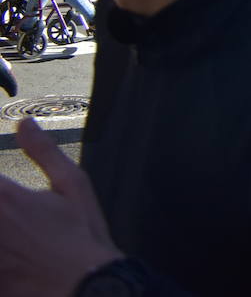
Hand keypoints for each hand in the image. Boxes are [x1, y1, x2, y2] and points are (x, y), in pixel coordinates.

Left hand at [0, 119, 122, 295]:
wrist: (87, 287)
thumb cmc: (83, 237)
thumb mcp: (74, 186)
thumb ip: (44, 152)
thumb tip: (24, 124)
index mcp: (5, 197)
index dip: (0, 188)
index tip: (10, 194)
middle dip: (3, 207)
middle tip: (16, 216)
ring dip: (3, 228)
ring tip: (16, 231)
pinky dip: (1, 254)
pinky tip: (13, 252)